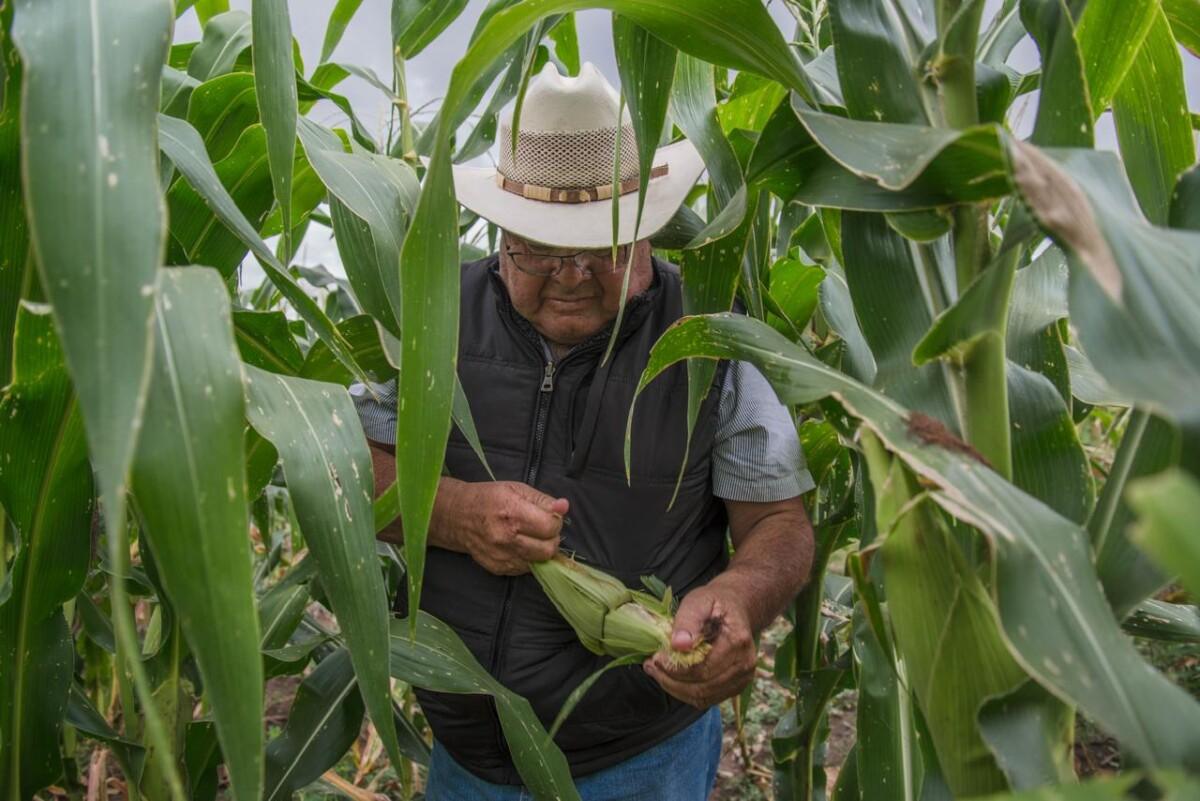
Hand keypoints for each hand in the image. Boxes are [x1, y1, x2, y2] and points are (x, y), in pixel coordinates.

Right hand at [435, 480, 567, 575]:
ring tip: (532, 538)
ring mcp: (501, 556)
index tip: (549, 517)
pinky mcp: (498, 568)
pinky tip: (520, 546)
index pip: (550, 526)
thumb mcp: (516, 489)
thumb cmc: (489, 498)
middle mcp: (506, 537)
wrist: (457, 517)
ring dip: (542, 550)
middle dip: (552, 538)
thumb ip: (543, 500)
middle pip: (548, 549)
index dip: (555, 521)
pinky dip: (529, 558)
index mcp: (512, 512)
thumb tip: (564, 507)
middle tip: (543, 529)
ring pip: (539, 562)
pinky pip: (526, 568)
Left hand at [643, 584, 756, 708]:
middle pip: (701, 688)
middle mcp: (745, 665)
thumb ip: (688, 620)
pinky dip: (684, 692)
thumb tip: (678, 645)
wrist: (736, 608)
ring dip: (674, 688)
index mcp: (738, 642)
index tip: (655, 657)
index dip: (675, 668)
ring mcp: (741, 679)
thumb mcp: (699, 600)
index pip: (703, 669)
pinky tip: (670, 677)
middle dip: (670, 680)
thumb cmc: (716, 603)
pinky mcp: (734, 687)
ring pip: (702, 697)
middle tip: (650, 666)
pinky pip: (705, 699)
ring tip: (656, 671)